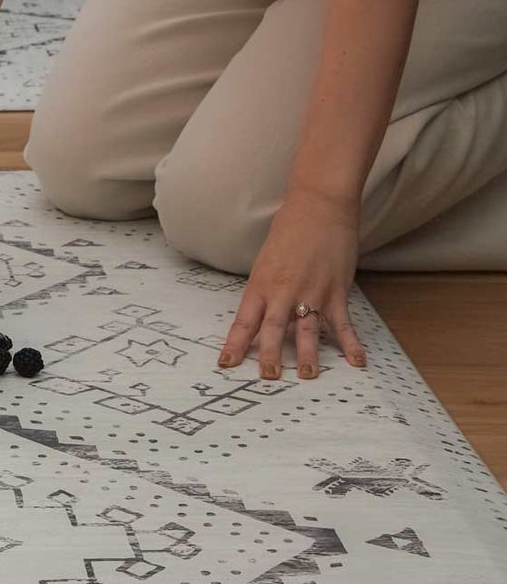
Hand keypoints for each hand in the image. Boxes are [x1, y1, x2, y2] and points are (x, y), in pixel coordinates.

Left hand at [216, 186, 369, 379]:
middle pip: (272, 330)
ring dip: (307, 356)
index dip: (235, 344)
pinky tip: (357, 362)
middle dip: (269, 356)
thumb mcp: (266, 261)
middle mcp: (283, 291)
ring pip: (306, 331)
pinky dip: (350, 344)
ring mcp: (311, 293)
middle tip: (268, 378)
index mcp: (260, 284)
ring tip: (308, 376)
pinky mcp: (335, 291)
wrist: (318, 206)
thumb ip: (265, 289)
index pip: (244, 320)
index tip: (226, 363)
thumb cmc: (289, 230)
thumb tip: (262, 313)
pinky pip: (342, 324)